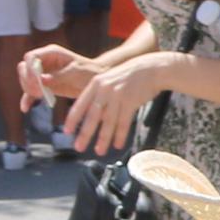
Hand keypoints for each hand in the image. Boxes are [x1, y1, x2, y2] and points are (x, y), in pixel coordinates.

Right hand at [16, 43, 94, 106]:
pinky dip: (27, 99)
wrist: (96, 82)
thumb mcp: (77, 72)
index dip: (30, 68)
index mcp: (52, 53)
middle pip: (24, 68)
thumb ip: (60, 75)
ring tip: (40, 97)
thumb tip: (41, 80)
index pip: (31, 56)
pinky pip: (31, 92)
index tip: (36, 81)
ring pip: (26, 80)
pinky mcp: (44, 86)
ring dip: (28, 89)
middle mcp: (44, 61)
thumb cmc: (89, 72)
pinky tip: (25, 108)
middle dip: (28, 80)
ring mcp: (43, 74)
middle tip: (39, 91)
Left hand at [62, 48, 183, 153]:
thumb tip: (92, 116)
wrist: (152, 68)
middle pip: (92, 116)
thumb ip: (99, 96)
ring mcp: (118, 95)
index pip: (80, 104)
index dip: (73, 119)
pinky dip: (121, 135)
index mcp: (96, 84)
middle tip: (78, 147)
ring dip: (103, 138)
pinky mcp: (131, 101)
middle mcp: (105, 90)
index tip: (67, 131)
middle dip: (85, 134)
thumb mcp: (109, 81)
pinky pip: (124, 122)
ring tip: (99, 151)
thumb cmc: (130, 76)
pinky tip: (118, 145)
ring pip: (108, 122)